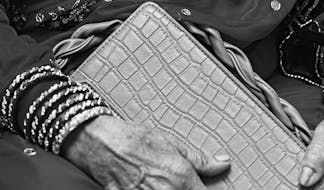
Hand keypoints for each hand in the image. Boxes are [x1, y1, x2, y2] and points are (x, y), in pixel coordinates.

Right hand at [62, 114, 230, 188]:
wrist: (101, 142)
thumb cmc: (134, 138)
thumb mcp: (171, 142)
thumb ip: (199, 159)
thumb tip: (222, 163)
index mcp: (181, 178)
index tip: (206, 187)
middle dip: (187, 189)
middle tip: (172, 178)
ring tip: (158, 179)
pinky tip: (147, 185)